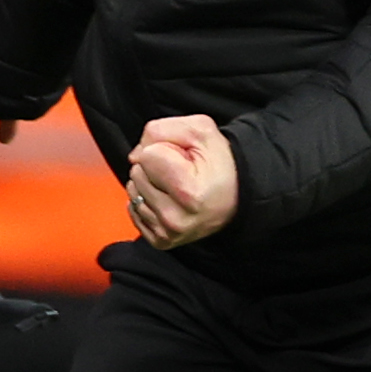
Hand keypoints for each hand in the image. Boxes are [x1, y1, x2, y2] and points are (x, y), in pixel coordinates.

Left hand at [125, 114, 238, 247]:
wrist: (237, 197)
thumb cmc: (219, 163)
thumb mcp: (200, 130)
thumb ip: (160, 130)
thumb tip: (135, 157)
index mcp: (188, 192)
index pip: (146, 156)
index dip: (164, 149)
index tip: (184, 158)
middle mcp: (175, 219)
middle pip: (136, 173)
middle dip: (155, 166)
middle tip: (182, 171)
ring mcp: (167, 233)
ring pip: (133, 191)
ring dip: (150, 183)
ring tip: (177, 186)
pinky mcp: (160, 241)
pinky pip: (133, 210)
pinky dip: (147, 201)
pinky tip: (169, 199)